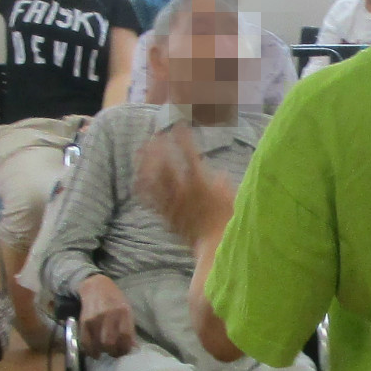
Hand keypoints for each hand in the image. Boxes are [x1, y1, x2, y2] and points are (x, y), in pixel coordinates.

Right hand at [77, 274, 136, 354]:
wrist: (97, 286)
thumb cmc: (115, 300)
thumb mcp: (127, 310)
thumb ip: (130, 328)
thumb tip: (133, 348)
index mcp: (124, 312)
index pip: (125, 336)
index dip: (125, 348)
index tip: (124, 351)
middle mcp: (109, 315)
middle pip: (110, 343)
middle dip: (113, 352)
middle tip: (114, 353)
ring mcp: (95, 318)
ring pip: (98, 344)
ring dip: (102, 352)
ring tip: (105, 351)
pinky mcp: (84, 321)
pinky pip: (85, 341)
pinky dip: (90, 351)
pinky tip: (94, 353)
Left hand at [137, 126, 235, 245]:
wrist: (215, 246)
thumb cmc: (227, 221)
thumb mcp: (232, 197)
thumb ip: (223, 183)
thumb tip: (219, 175)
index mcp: (200, 182)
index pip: (189, 153)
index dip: (182, 137)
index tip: (178, 124)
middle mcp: (181, 190)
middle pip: (163, 163)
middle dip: (158, 146)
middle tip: (155, 135)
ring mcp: (170, 202)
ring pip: (151, 179)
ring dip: (145, 162)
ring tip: (141, 150)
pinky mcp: (164, 214)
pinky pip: (148, 198)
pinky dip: (141, 185)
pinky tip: (138, 177)